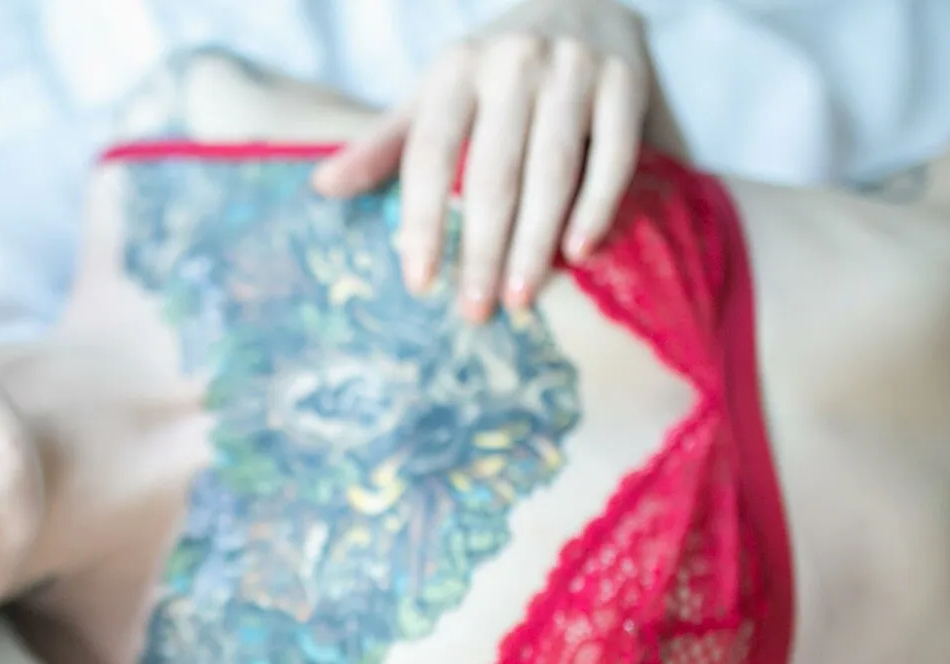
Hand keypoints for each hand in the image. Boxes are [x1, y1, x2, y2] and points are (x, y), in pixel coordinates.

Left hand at [312, 0, 662, 319]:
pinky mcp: (627, 81)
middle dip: (482, 250)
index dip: (423, 222)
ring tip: (518, 299)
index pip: (431, 154)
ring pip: (552, 171)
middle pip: (493, 174)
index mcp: (456, 70)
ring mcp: (574, 69)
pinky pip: (613, 155)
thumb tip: (322, 188)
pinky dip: (596, 207)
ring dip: (534, 243)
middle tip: (475, 312)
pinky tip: (577, 253)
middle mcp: (513, 63)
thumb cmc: (496, 68)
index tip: (419, 283)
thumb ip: (385, 143)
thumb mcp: (436, 93)